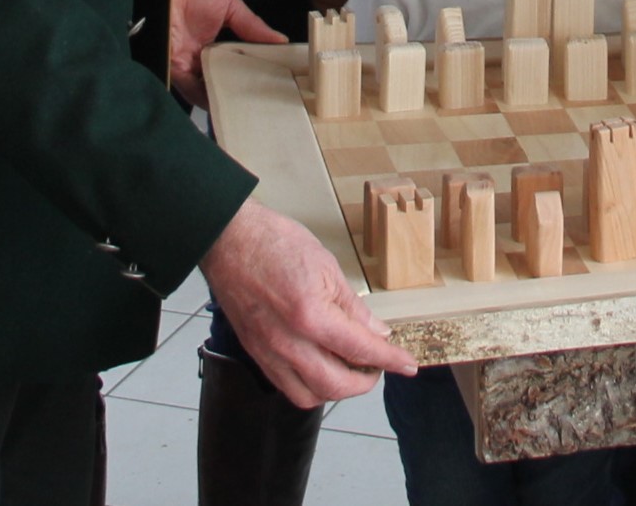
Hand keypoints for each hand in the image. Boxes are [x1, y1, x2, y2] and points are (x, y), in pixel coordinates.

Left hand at [171, 0, 283, 107]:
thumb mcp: (231, 5)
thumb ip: (253, 27)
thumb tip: (281, 41)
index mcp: (213, 41)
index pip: (233, 63)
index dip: (248, 74)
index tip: (268, 83)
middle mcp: (199, 55)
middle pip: (220, 79)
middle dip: (236, 91)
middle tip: (257, 102)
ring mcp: (186, 63)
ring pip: (206, 87)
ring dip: (222, 96)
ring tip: (243, 107)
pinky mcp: (174, 67)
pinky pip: (190, 87)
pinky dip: (205, 96)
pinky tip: (222, 101)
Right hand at [200, 198, 416, 407]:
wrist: (229, 239)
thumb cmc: (273, 242)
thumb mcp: (326, 265)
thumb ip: (352, 306)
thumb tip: (375, 331)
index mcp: (310, 315)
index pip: (360, 349)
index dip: (389, 360)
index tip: (406, 365)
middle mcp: (287, 342)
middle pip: (336, 385)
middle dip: (365, 382)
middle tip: (378, 365)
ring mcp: (268, 351)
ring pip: (310, 395)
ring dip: (337, 389)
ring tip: (350, 368)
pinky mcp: (255, 352)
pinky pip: (287, 386)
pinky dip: (310, 386)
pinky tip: (321, 367)